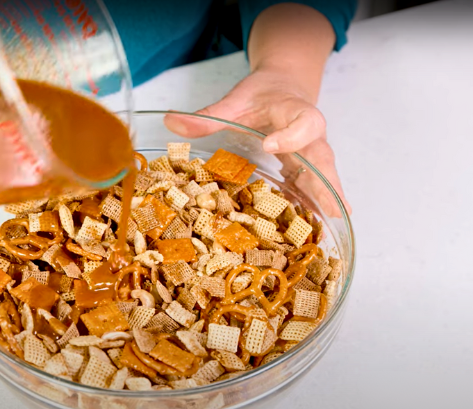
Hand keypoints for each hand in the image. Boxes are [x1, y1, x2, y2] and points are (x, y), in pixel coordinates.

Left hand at [164, 68, 351, 215]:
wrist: (283, 87)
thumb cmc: (263, 94)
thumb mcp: (236, 100)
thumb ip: (209, 115)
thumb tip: (170, 122)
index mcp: (294, 111)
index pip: (303, 121)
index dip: (290, 135)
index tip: (270, 146)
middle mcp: (310, 135)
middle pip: (323, 157)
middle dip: (325, 182)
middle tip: (330, 207)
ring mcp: (310, 153)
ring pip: (323, 176)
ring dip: (325, 200)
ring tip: (328, 225)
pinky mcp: (305, 167)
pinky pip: (313, 185)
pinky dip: (314, 205)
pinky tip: (313, 227)